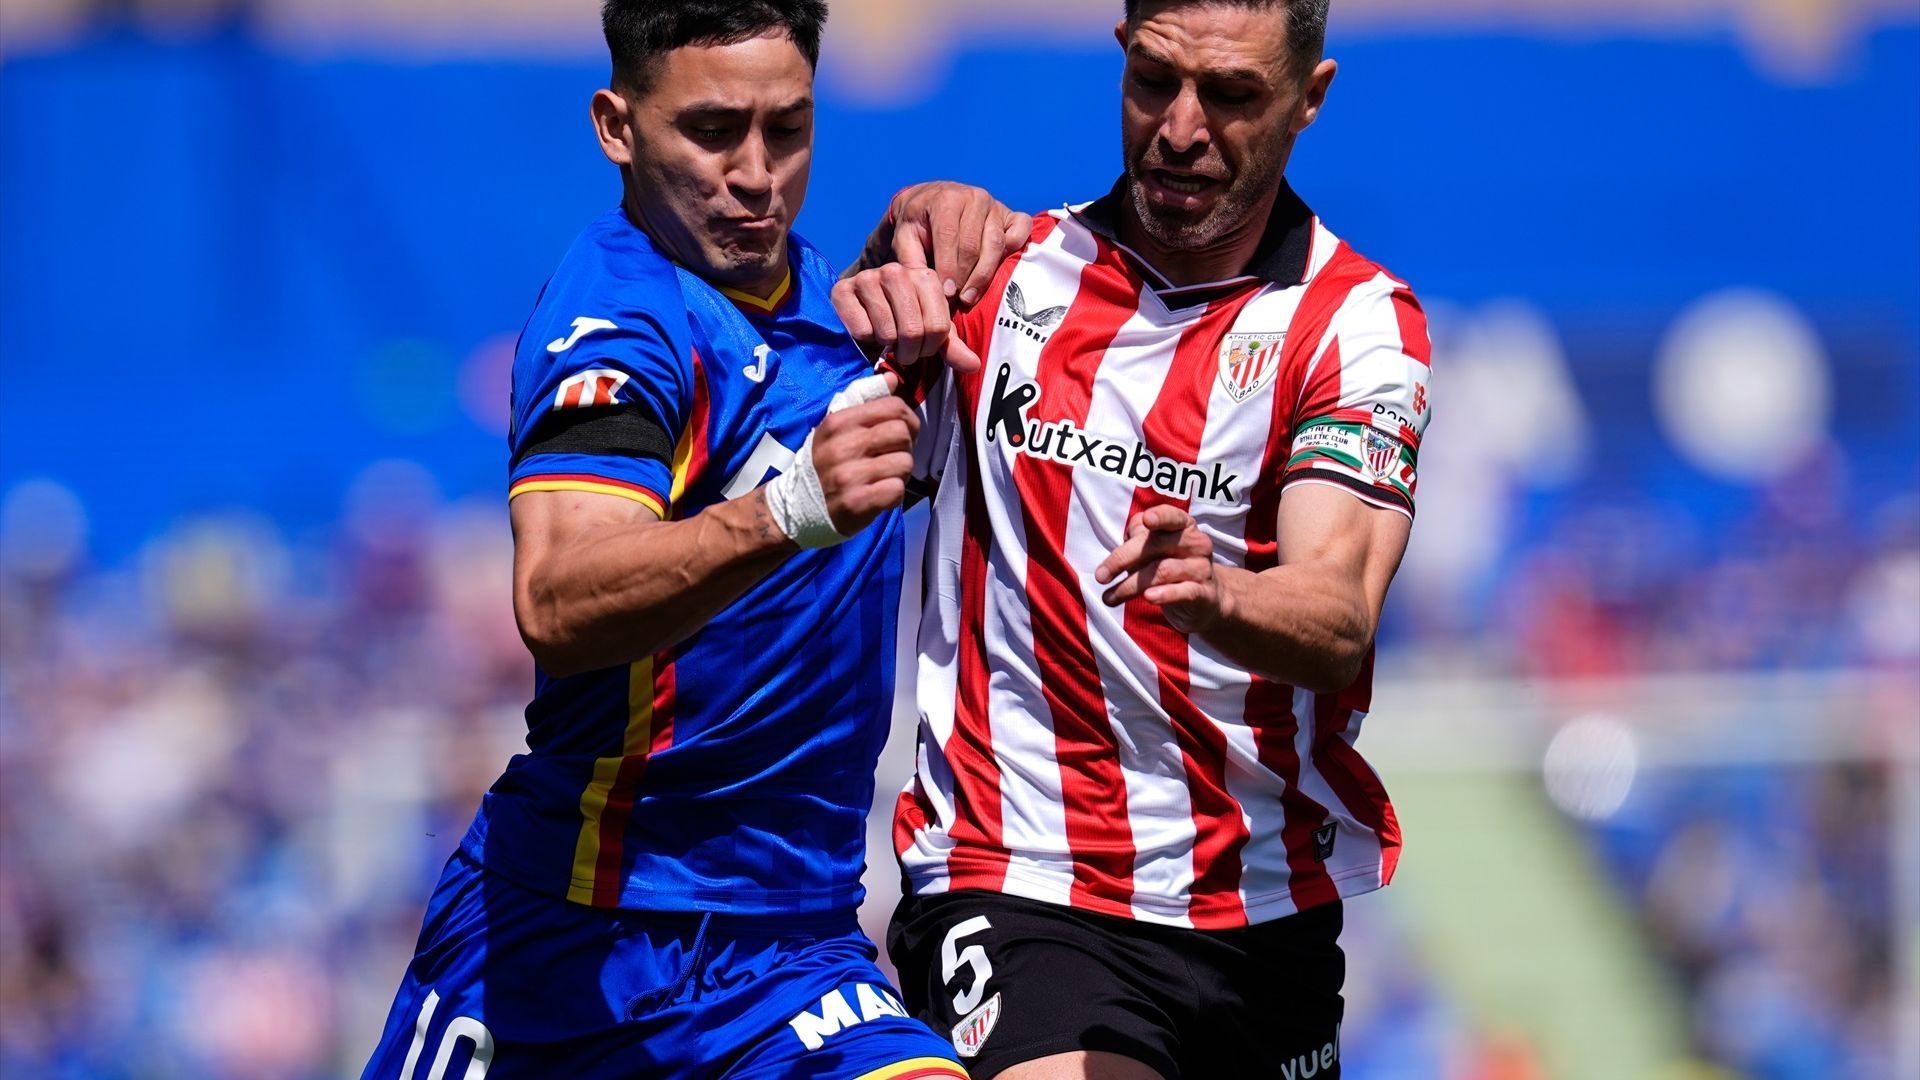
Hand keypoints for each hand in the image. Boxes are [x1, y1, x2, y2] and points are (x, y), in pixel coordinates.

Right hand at [808, 393, 919, 535]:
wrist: (796, 508)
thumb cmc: (823, 464)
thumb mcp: (835, 428)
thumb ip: (864, 400)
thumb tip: (892, 378)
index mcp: (838, 422)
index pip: (893, 406)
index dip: (906, 419)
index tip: (898, 434)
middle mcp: (842, 446)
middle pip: (902, 433)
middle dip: (905, 446)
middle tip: (890, 456)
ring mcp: (849, 476)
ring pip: (904, 463)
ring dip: (899, 472)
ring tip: (883, 477)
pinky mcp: (856, 503)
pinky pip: (896, 490)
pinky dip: (893, 494)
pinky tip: (878, 494)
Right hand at [832, 263, 979, 372]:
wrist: (858, 317)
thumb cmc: (899, 323)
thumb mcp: (930, 334)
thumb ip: (952, 348)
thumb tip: (974, 366)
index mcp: (925, 276)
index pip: (938, 327)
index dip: (930, 347)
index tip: (922, 345)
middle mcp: (897, 271)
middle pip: (913, 331)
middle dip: (909, 351)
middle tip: (902, 348)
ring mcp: (868, 278)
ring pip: (887, 333)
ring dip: (885, 345)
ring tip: (883, 334)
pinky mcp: (842, 291)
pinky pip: (862, 331)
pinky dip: (864, 339)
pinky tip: (864, 328)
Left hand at [852, 182, 1030, 305]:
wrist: (931, 201)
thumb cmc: (917, 224)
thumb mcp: (904, 237)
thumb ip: (910, 258)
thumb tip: (922, 284)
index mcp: (946, 199)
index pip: (949, 239)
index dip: (948, 268)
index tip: (946, 294)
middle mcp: (974, 197)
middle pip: (973, 245)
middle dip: (965, 277)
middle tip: (958, 300)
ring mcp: (995, 205)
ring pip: (996, 244)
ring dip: (985, 274)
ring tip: (971, 296)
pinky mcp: (1010, 213)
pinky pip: (1021, 230)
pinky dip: (1015, 248)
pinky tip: (1000, 268)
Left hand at [1094, 506, 1225, 633]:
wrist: (1205, 599)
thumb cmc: (1170, 565)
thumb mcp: (1154, 549)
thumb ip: (1139, 537)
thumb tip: (1128, 537)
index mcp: (1183, 526)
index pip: (1172, 516)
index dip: (1160, 516)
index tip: (1146, 520)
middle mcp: (1196, 544)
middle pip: (1156, 545)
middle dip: (1122, 559)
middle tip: (1100, 576)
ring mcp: (1201, 569)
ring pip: (1162, 571)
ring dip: (1130, 586)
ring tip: (1109, 597)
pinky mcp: (1204, 594)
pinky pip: (1184, 592)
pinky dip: (1165, 594)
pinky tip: (1148, 597)